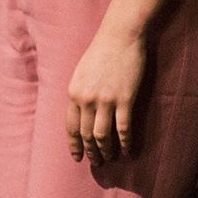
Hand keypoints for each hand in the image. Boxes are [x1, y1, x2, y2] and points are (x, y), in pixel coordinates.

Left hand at [65, 26, 147, 165]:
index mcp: (73, 93)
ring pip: (103, 136)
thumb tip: (81, 114)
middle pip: (86, 135)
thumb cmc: (102, 50)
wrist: (121, 35)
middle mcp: (86, 100)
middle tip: (97, 162)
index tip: (78, 157)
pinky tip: (127, 150)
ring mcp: (106, 100)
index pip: (71, 128)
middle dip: (91, 152)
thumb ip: (79, 93)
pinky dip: (125, 142)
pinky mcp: (125, 99)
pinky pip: (123, 128)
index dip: (74, 145)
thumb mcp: (81, 72)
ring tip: (110, 158)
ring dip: (106, 151)